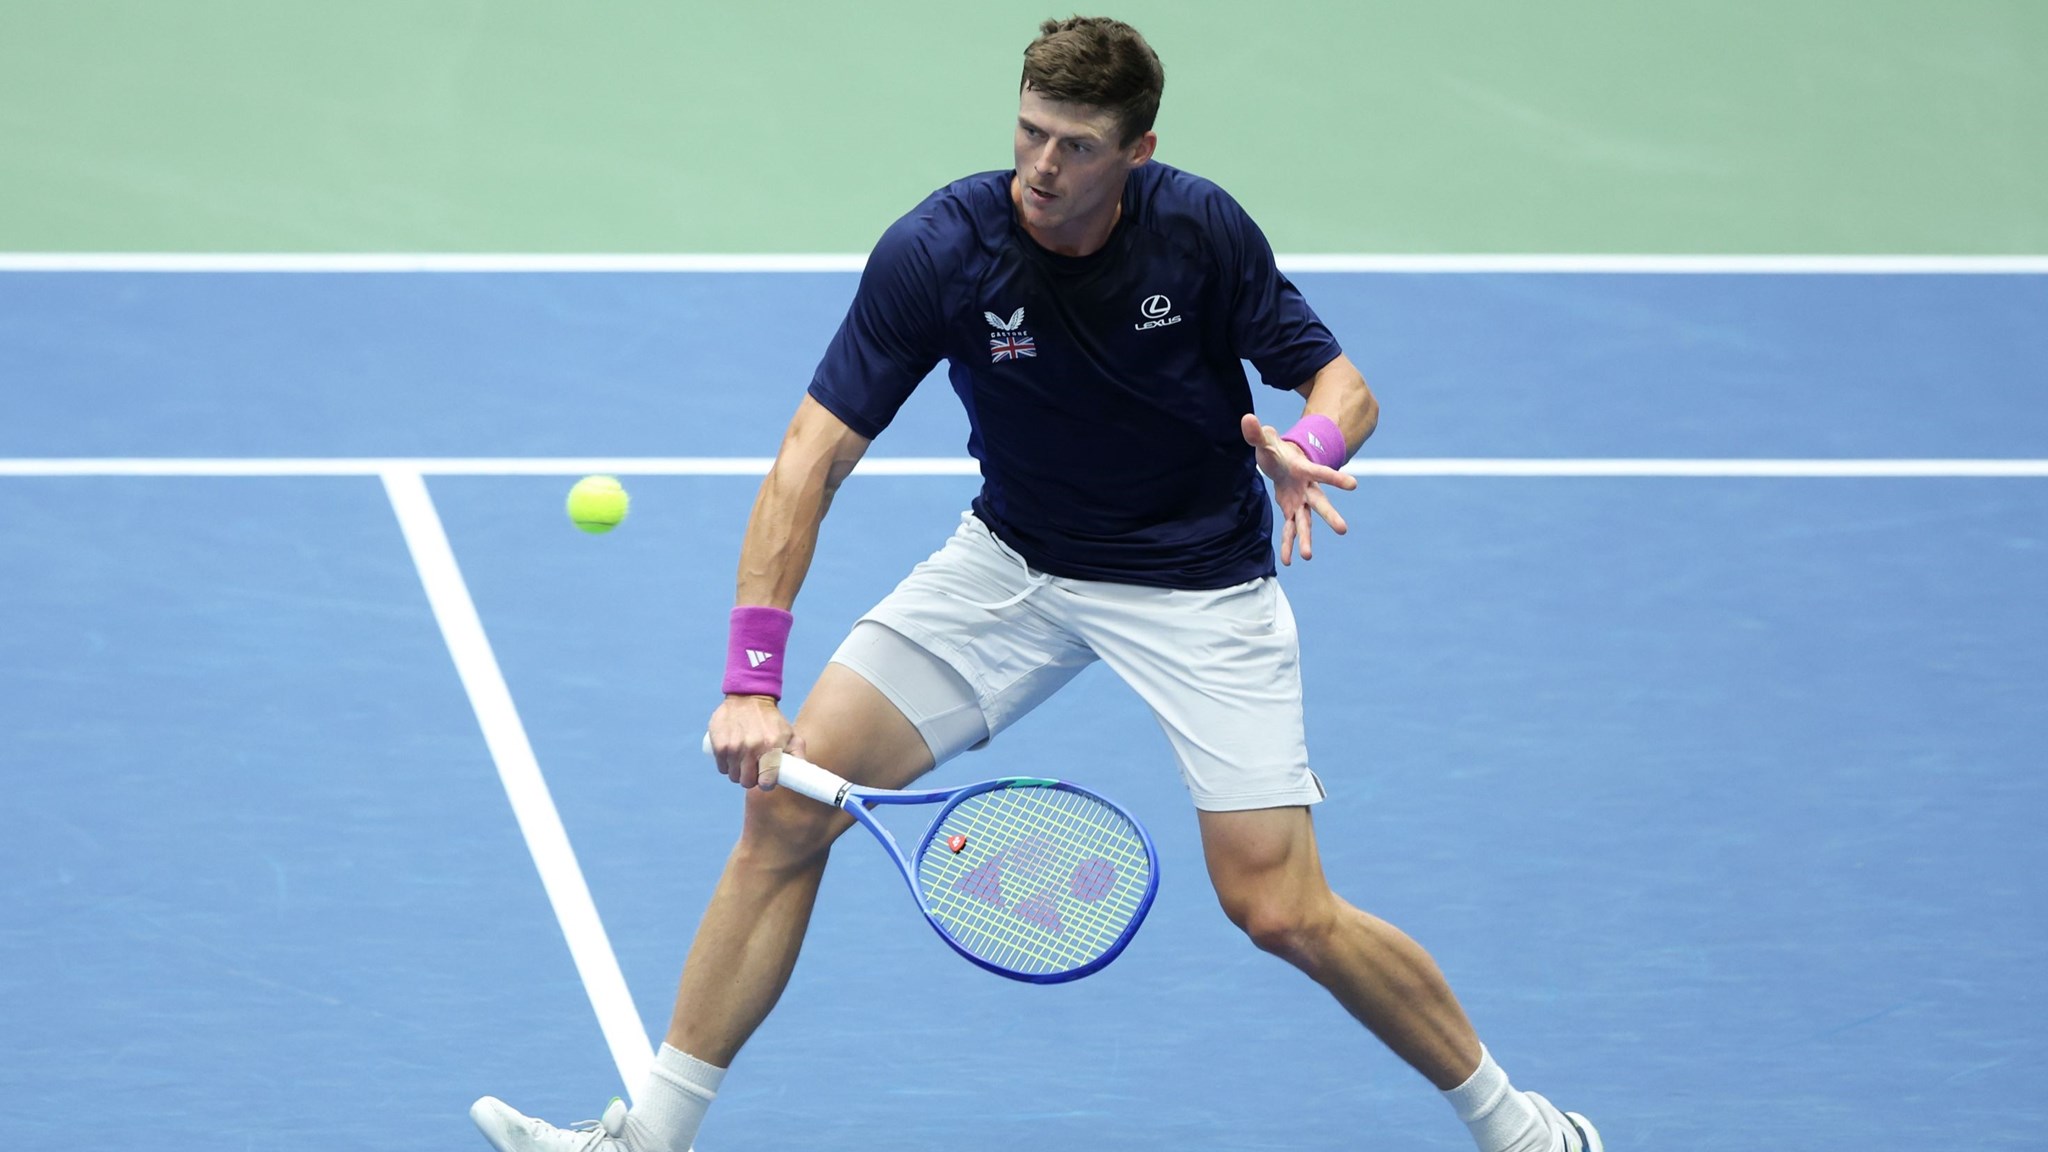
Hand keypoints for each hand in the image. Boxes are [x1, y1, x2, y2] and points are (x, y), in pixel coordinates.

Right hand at [706, 694, 802, 789]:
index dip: (766, 783)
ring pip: (733, 776)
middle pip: (746, 782)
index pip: (765, 782)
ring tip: (743, 759)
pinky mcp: (719, 744)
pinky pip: (721, 767)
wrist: (748, 696)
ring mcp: (733, 746)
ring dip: (738, 771)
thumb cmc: (771, 720)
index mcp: (771, 747)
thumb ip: (798, 755)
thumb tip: (801, 775)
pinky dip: (726, 765)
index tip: (765, 778)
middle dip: (750, 778)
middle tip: (753, 768)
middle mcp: (751, 748)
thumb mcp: (790, 734)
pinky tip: (732, 756)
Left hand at [1240, 413, 1357, 564]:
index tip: (1354, 485)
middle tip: (1343, 530)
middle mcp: (1307, 489)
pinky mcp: (1291, 511)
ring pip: (1306, 522)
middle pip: (1320, 503)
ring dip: (1306, 539)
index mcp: (1304, 470)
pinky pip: (1290, 530)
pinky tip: (1289, 561)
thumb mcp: (1265, 441)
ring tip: (1307, 556)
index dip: (1336, 478)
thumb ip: (1257, 433)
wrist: (1281, 462)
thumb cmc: (1276, 450)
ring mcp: (1300, 502)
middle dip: (1330, 516)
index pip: (1321, 473)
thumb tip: (1247, 419)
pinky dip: (1288, 544)